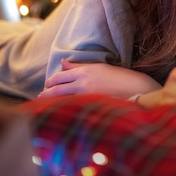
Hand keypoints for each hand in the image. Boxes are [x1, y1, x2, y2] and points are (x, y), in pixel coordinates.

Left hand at [39, 59, 160, 98]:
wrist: (135, 88)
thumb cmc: (117, 76)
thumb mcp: (97, 68)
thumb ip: (78, 67)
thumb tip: (63, 63)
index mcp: (84, 72)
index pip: (59, 77)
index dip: (50, 83)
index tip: (46, 86)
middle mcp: (83, 83)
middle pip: (57, 89)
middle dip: (46, 94)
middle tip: (39, 97)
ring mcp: (87, 96)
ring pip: (62, 100)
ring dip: (52, 103)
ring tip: (45, 107)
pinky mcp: (91, 106)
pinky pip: (73, 108)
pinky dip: (65, 109)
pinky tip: (60, 112)